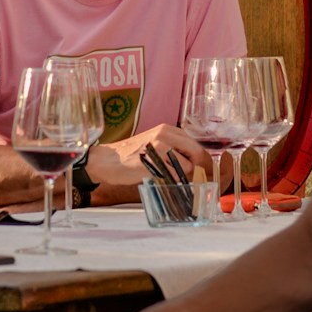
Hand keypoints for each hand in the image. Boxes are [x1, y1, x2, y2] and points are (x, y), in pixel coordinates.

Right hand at [85, 124, 210, 187]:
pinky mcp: (153, 161)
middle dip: (200, 169)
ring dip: (183, 176)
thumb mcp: (154, 144)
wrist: (107, 161)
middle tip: (197, 181)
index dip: (203, 161)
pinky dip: (172, 181)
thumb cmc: (131, 156)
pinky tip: (160, 179)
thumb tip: (196, 165)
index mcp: (167, 130)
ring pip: (187, 166)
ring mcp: (159, 147)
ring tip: (168, 177)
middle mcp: (165, 134)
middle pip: (197, 154)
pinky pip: (174, 175)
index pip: (196, 145)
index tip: (203, 173)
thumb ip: (174, 149)